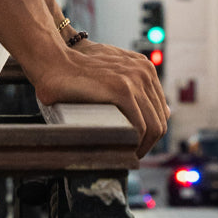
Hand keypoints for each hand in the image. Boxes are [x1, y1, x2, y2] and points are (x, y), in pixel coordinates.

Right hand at [34, 40, 168, 156]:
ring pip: (153, 126)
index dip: (151, 132)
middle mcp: (144, 71)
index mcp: (145, 68)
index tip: (136, 144)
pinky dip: (134, 143)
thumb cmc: (77, 69)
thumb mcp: (112, 71)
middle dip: (148, 143)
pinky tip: (123, 149)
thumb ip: (134, 86)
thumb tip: (162, 112)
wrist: (54, 61)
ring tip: (127, 156)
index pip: (160, 109)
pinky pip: (139, 125)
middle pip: (160, 119)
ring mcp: (134, 79)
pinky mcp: (122, 89)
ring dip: (142, 146)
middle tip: (131, 155)